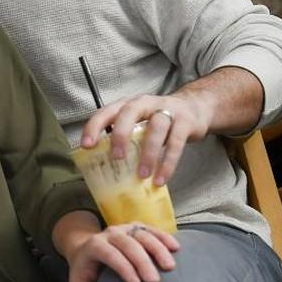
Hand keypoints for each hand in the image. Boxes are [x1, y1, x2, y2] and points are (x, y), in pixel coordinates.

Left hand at [66, 222, 179, 281]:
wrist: (88, 248)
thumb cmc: (87, 269)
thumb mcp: (78, 281)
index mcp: (95, 245)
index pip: (110, 254)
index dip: (123, 267)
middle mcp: (111, 234)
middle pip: (129, 244)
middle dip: (142, 262)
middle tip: (154, 281)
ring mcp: (125, 229)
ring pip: (143, 235)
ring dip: (158, 250)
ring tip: (169, 267)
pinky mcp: (137, 227)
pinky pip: (152, 230)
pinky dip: (164, 237)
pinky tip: (176, 248)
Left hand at [80, 92, 212, 185]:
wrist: (195, 108)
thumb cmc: (159, 119)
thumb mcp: (139, 122)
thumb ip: (125, 138)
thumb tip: (103, 167)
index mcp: (128, 104)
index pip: (107, 111)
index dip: (94, 126)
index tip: (86, 145)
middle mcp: (145, 103)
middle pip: (129, 113)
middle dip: (120, 135)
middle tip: (117, 157)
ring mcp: (167, 110)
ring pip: (156, 128)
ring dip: (148, 153)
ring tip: (142, 175)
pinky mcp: (185, 122)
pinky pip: (176, 143)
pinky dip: (168, 163)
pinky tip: (161, 178)